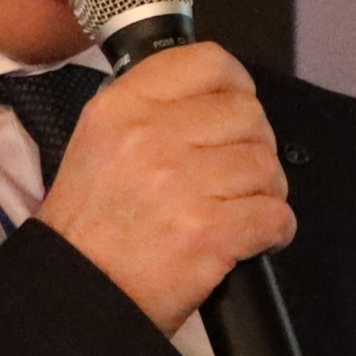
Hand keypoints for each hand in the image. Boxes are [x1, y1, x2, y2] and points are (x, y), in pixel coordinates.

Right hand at [37, 40, 292, 331]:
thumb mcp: (100, 141)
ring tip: (238, 210)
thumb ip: (153, 108)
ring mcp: (182, 183)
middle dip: (253, 147)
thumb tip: (218, 95)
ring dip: (264, 192)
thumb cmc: (92, 224)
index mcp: (123, 106)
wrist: (79, 293)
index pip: (208, 62)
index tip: (236, 111)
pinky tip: (252, 239)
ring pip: (266, 166)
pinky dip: (275, 230)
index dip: (237, 86)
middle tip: (235, 176)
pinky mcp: (210, 231)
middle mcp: (152, 135)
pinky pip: (275, 214)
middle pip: (247, 115)